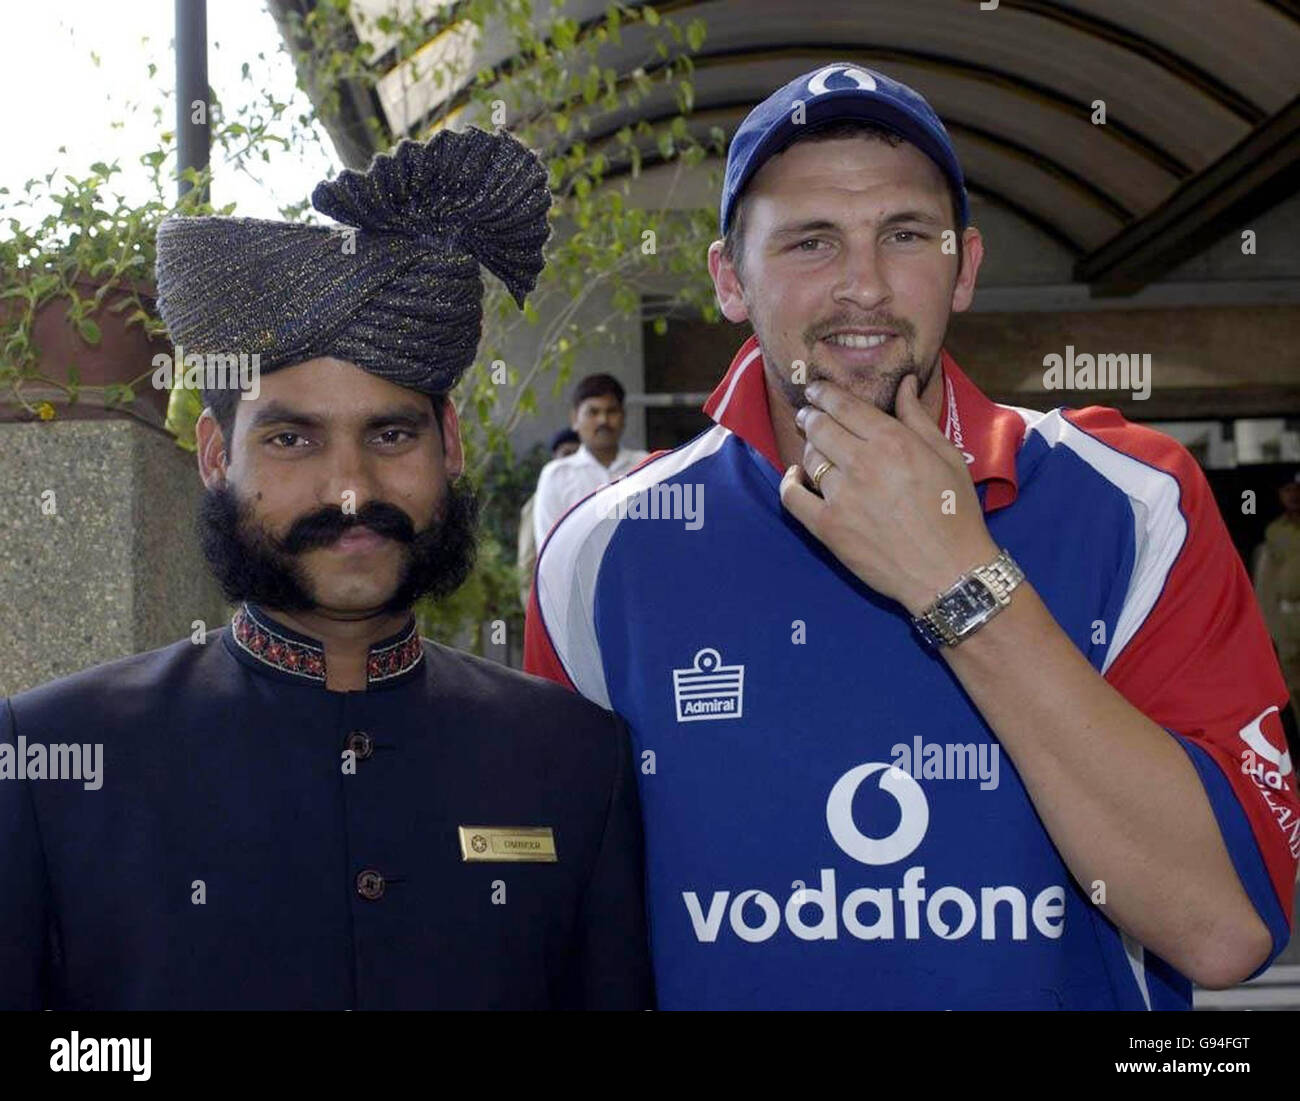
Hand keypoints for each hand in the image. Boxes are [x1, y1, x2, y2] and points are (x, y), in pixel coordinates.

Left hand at [778, 373, 998, 615]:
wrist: (949, 570)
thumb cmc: (955, 513)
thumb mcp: (947, 457)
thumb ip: (918, 417)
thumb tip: (905, 384)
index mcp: (892, 441)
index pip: (843, 405)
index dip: (823, 393)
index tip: (815, 390)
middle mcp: (862, 463)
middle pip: (820, 427)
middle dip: (811, 416)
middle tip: (808, 416)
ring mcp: (841, 495)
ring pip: (809, 457)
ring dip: (809, 448)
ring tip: (816, 449)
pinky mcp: (828, 526)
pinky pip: (792, 496)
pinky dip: (789, 482)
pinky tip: (796, 476)